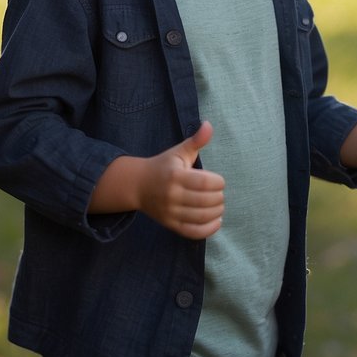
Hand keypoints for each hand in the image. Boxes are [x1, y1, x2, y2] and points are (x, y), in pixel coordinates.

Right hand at [136, 121, 224, 238]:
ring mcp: (170, 212)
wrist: (137, 186)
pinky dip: (208, 230)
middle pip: (206, 201)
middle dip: (219, 198)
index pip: (205, 182)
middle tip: (219, 194)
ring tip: (219, 206)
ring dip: (217, 212)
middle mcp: (171, 196)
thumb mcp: (178, 151)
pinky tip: (216, 221)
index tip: (219, 181)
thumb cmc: (163, 166)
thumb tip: (209, 124)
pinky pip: (192, 232)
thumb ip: (196, 140)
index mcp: (175, 176)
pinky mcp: (170, 224)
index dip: (219, 183)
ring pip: (201, 217)